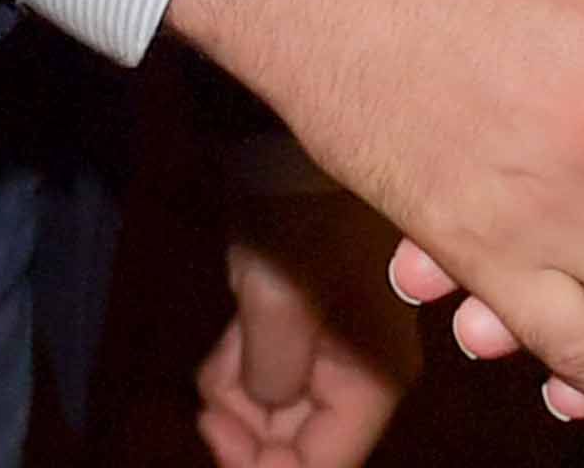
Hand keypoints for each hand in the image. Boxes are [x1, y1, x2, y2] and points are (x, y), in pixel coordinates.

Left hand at [198, 233, 402, 467]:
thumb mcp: (277, 303)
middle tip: (207, 400)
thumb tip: (266, 407)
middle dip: (246, 432)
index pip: (325, 467)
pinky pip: (271, 384)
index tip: (211, 430)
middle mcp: (367, 379)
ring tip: (218, 357)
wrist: (289, 146)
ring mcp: (340, 358)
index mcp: (376, 379)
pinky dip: (240, 376)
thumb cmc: (296, 220)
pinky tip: (228, 343)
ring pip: (278, 419)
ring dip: (237, 401)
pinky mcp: (312, 337)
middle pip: (299, 449)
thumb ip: (270, 380)